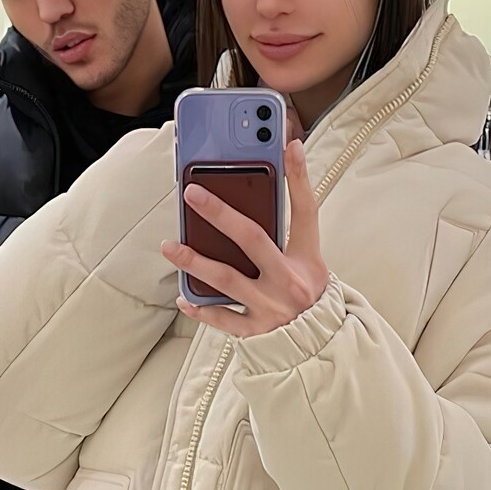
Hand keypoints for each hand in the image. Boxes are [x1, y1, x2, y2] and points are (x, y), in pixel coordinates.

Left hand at [163, 139, 328, 337]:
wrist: (320, 346)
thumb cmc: (308, 295)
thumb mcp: (309, 261)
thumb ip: (289, 229)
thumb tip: (265, 189)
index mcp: (306, 260)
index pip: (305, 211)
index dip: (299, 178)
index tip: (289, 144)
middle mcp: (289, 282)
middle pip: (253, 239)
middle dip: (221, 213)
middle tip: (192, 194)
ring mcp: (271, 308)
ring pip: (227, 280)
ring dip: (195, 261)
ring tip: (170, 246)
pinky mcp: (256, 332)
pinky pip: (223, 319)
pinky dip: (201, 309)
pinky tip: (182, 297)